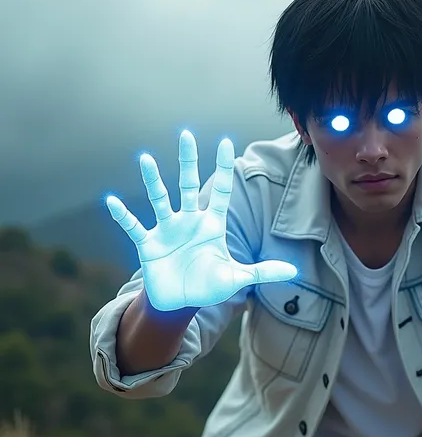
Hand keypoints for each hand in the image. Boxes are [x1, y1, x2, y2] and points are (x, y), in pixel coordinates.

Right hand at [105, 130, 296, 311]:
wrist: (180, 302)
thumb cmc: (209, 285)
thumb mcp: (238, 278)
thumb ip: (263, 271)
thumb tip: (294, 271)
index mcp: (212, 225)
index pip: (221, 191)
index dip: (224, 167)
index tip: (226, 141)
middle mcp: (189, 221)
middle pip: (188, 185)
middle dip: (188, 161)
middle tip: (186, 134)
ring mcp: (167, 230)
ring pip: (160, 199)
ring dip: (152, 181)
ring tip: (145, 159)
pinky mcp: (148, 245)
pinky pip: (134, 227)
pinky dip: (123, 216)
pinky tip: (111, 201)